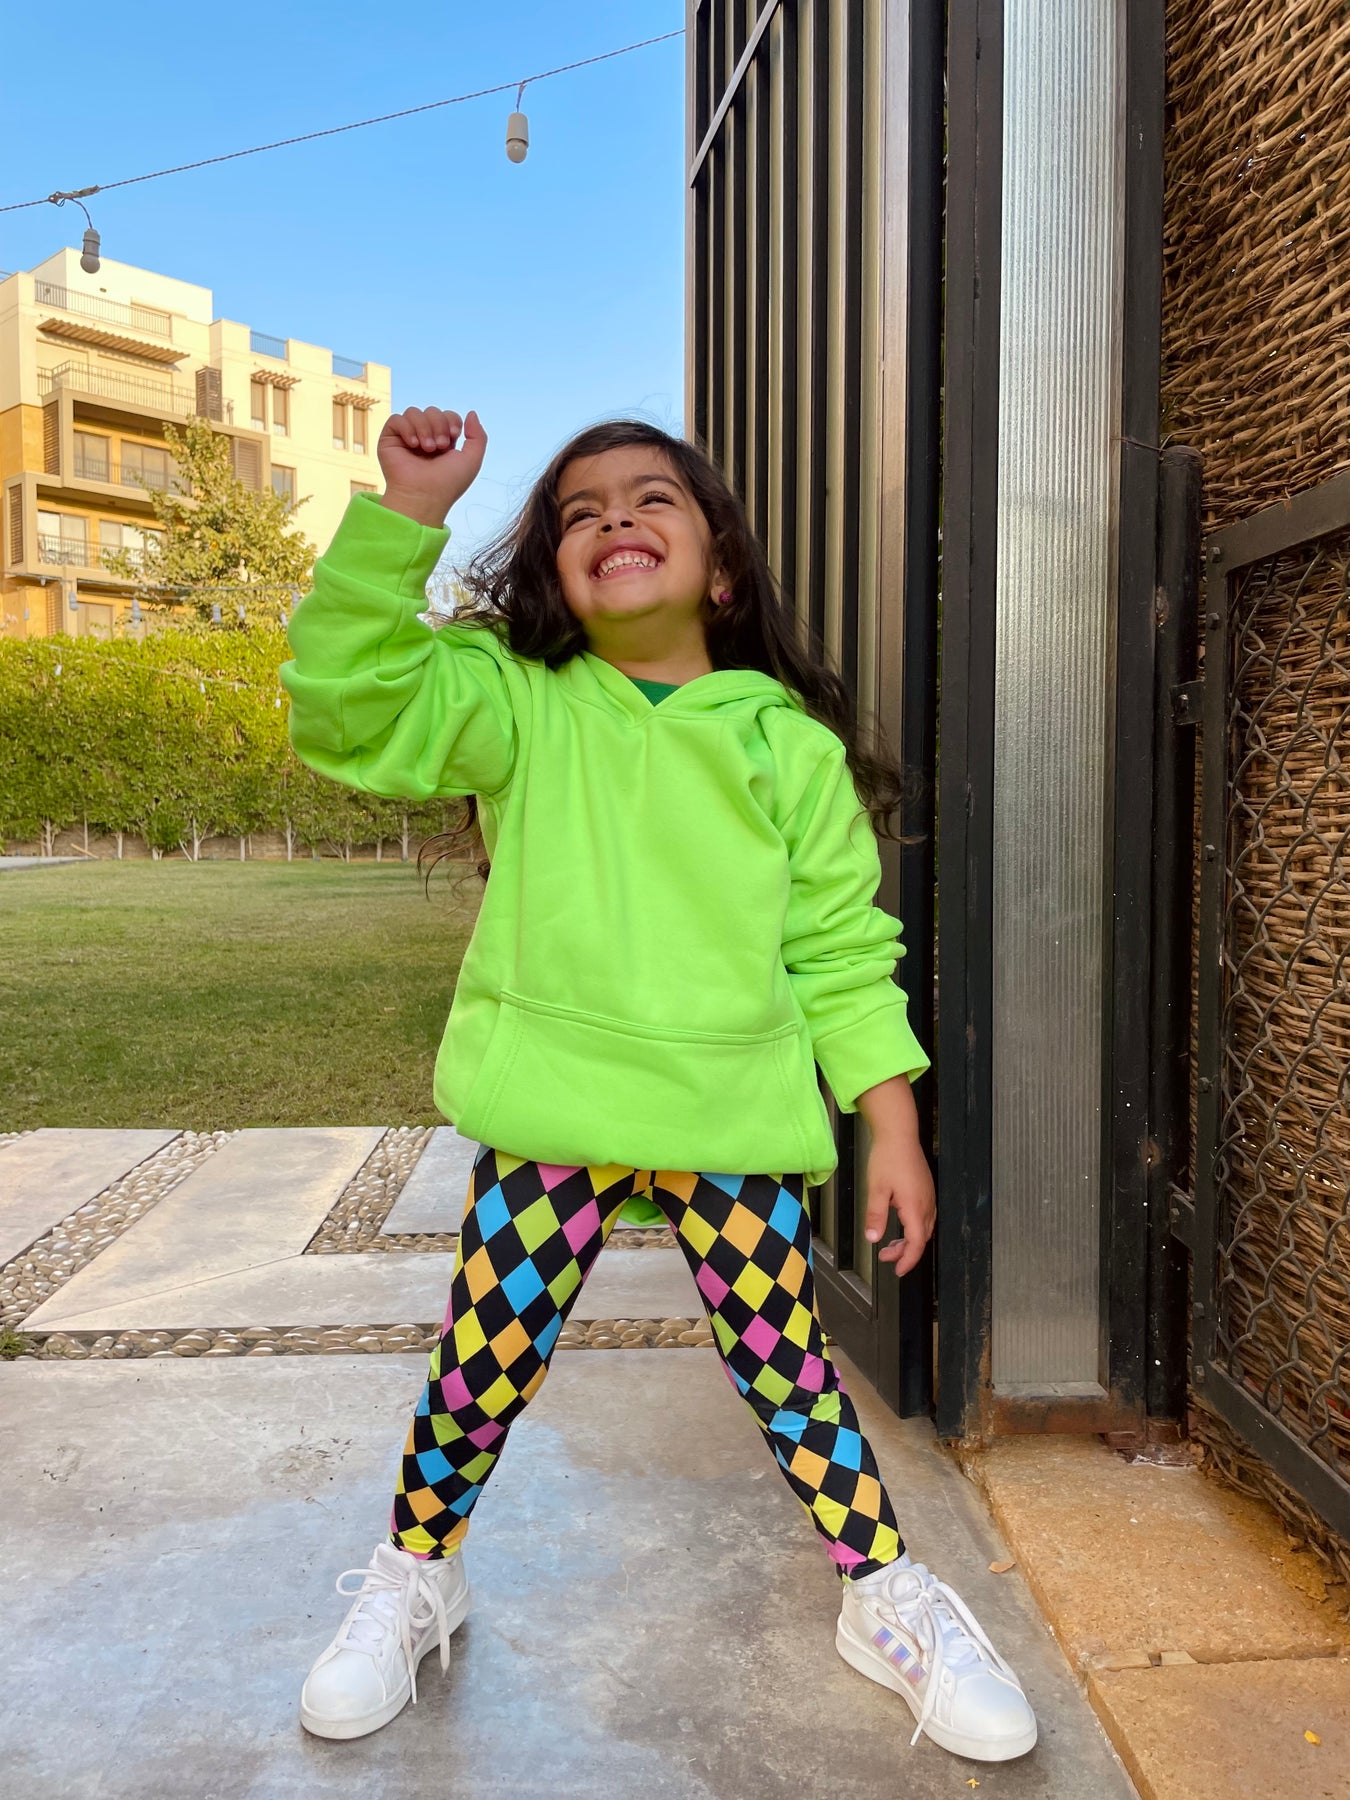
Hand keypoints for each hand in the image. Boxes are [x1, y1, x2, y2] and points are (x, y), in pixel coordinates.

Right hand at [378, 407, 486, 525]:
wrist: (424, 496)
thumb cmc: (448, 483)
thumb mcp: (472, 460)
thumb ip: (478, 436)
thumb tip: (471, 413)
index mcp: (442, 442)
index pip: (447, 416)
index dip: (451, 420)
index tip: (453, 436)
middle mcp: (424, 438)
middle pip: (432, 411)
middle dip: (438, 424)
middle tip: (438, 447)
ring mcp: (406, 439)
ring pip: (414, 412)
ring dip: (423, 427)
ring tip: (426, 448)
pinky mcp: (389, 440)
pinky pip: (396, 419)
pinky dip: (407, 428)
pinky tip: (413, 444)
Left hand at [863, 1129, 935, 1278]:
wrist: (899, 1134)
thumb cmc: (887, 1158)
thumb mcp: (876, 1189)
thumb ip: (875, 1216)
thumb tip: (874, 1239)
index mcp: (915, 1207)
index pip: (917, 1243)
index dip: (909, 1260)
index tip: (898, 1270)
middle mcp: (926, 1204)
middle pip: (922, 1238)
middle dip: (905, 1252)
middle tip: (886, 1258)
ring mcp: (928, 1196)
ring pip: (924, 1228)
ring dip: (909, 1240)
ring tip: (889, 1245)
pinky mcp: (926, 1189)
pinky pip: (924, 1216)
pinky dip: (913, 1228)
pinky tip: (899, 1224)